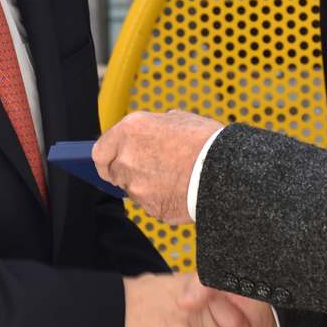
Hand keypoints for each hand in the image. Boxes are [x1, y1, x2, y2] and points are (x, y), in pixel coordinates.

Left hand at [94, 110, 222, 224]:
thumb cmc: (206, 140)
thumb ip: (155, 127)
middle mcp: (127, 159)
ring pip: (134, 190)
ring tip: (175, 177)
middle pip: (115, 173)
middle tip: (153, 168)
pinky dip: (163, 200)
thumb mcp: (178, 119)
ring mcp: (137, 187)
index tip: (113, 161)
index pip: (99, 152)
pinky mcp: (152, 208)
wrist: (227, 171)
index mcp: (130, 131)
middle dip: (130, 172)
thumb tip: (151, 132)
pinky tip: (182, 190)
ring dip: (147, 186)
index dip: (107, 158)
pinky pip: (152, 205)